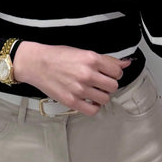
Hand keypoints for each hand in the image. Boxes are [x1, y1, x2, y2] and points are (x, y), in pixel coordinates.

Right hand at [13, 42, 130, 115]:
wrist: (37, 63)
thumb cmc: (58, 55)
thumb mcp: (82, 52)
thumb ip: (105, 59)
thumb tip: (125, 63)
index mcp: (91, 59)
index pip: (117, 71)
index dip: (115, 72)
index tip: (109, 73)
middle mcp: (88, 74)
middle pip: (113, 86)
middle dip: (109, 84)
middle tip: (101, 82)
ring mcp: (80, 89)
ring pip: (105, 98)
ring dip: (102, 95)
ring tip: (94, 90)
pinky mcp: (72, 101)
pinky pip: (93, 110)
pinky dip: (94, 107)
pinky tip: (89, 100)